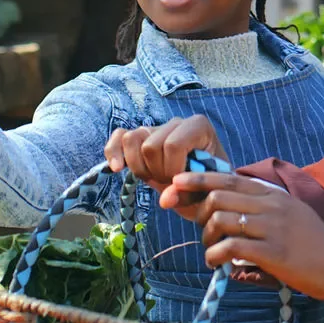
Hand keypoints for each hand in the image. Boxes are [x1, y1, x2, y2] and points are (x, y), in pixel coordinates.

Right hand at [105, 116, 225, 200]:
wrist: (204, 186)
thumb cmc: (209, 186)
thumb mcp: (206, 192)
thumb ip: (188, 195)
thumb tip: (165, 199)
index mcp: (198, 126)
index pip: (173, 144)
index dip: (172, 169)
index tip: (181, 182)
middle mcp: (176, 122)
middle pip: (150, 145)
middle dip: (157, 172)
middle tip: (170, 183)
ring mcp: (156, 128)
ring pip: (132, 139)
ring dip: (139, 167)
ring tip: (154, 178)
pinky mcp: (140, 138)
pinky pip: (119, 136)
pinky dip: (114, 152)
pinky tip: (117, 168)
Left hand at [165, 170, 323, 303]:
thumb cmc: (313, 245)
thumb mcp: (289, 214)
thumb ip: (262, 207)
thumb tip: (227, 208)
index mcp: (273, 195)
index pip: (229, 178)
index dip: (198, 179)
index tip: (176, 184)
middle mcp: (271, 205)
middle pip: (218, 196)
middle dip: (199, 214)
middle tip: (205, 233)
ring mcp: (272, 227)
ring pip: (220, 219)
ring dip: (207, 238)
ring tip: (213, 252)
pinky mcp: (273, 252)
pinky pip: (230, 246)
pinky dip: (215, 255)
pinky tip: (218, 264)